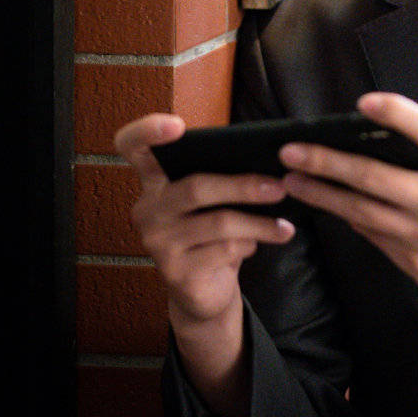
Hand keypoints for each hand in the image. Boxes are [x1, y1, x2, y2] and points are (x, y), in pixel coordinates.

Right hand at [114, 113, 296, 325]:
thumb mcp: (212, 202)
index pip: (132, 147)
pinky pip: (224, 250)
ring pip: (218, 223)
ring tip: (285, 225)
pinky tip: (257, 245)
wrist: (203, 292)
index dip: (147, 131)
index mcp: (153, 182)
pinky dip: (249, 245)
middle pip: (196, 188)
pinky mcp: (176, 273)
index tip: (177, 124)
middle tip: (280, 188)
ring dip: (259, 223)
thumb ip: (221, 176)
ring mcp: (158, 243)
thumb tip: (268, 161)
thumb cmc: (211, 233)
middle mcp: (147, 210)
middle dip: (244, 186)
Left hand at [277, 92, 417, 352]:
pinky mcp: (416, 264)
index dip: (395, 110)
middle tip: (291, 151)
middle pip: (371, 175)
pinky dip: (351, 219)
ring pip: (360, 210)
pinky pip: (373, 236)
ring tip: (293, 181)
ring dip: (321, 194)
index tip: (364, 101)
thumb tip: (375, 148)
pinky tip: (331, 207)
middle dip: (324, 161)